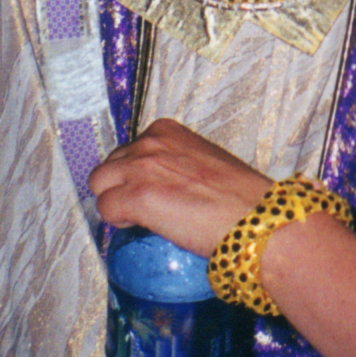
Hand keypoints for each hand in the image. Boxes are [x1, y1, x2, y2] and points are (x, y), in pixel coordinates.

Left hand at [88, 118, 273, 257]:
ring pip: (100, 185)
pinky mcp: (137, 198)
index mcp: (165, 131)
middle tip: (143, 207)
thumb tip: (161, 184)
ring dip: (115, 202)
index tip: (150, 188)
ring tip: (141, 218)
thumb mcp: (203, 160)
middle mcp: (150, 143)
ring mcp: (141, 168)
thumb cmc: (240, 196)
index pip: (128, 150)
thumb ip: (175, 163)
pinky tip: (141, 225)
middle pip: (109, 165)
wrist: (255, 218)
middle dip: (120, 186)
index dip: (134, 174)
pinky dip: (118, 221)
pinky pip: (106, 209)